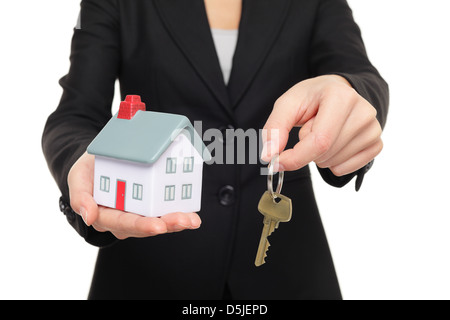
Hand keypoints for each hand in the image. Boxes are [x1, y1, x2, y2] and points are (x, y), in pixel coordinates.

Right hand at [67, 152, 201, 239]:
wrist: (97, 162)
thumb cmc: (88, 171)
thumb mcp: (78, 177)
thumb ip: (80, 197)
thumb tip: (89, 217)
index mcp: (103, 215)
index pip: (123, 223)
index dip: (141, 225)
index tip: (158, 225)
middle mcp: (123, 219)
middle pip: (146, 226)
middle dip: (167, 224)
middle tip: (185, 221)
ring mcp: (138, 214)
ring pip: (158, 222)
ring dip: (176, 222)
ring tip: (192, 220)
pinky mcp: (149, 207)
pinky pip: (164, 212)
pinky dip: (178, 212)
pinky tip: (192, 213)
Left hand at [262, 75, 382, 175]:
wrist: (338, 92)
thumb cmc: (312, 98)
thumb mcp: (288, 104)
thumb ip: (275, 128)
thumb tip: (268, 156)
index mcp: (341, 96)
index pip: (319, 140)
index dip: (295, 157)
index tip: (277, 162)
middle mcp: (363, 111)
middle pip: (326, 153)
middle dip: (306, 152)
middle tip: (308, 130)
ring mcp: (373, 128)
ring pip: (335, 163)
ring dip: (319, 156)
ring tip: (322, 133)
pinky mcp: (376, 142)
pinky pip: (349, 168)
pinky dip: (334, 163)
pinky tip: (333, 144)